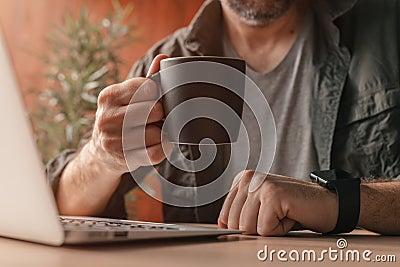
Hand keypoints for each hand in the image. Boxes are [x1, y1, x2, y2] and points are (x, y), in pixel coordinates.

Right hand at [89, 54, 171, 173]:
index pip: (147, 87)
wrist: (101, 153)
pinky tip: (159, 145)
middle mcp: (106, 118)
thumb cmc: (121, 119)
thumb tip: (164, 58)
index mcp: (108, 96)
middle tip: (156, 118)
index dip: (157, 94)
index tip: (154, 99)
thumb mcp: (128, 97)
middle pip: (154, 110)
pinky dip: (164, 148)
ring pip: (157, 133)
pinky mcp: (124, 159)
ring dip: (162, 133)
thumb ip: (148, 79)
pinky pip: (156, 152)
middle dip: (160, 114)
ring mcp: (113, 141)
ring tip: (154, 132)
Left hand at [218, 170, 338, 235]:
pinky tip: (290, 215)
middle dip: (256, 229)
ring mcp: (260, 184)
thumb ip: (239, 214)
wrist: (327, 204)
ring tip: (283, 215)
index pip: (224, 216)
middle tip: (276, 216)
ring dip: (269, 230)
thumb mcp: (260, 209)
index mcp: (242, 179)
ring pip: (248, 227)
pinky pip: (265, 229)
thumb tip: (221, 228)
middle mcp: (249, 178)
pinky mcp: (273, 194)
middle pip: (235, 223)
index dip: (242, 228)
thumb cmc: (294, 209)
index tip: (260, 221)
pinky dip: (280, 230)